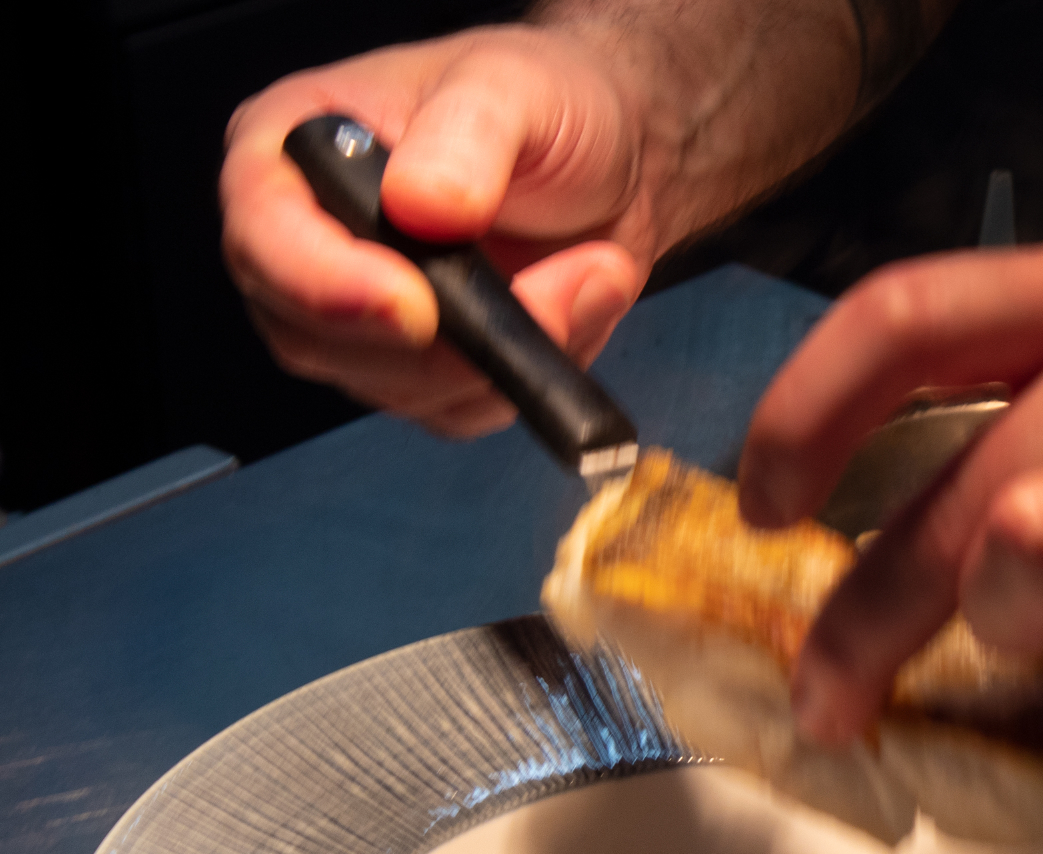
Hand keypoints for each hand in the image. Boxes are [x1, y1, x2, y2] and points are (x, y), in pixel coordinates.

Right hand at [220, 25, 655, 436]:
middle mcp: (308, 242)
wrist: (611, 161)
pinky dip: (528, 376)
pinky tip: (577, 306)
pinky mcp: (422, 369)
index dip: (324, 284)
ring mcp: (360, 317)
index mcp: (294, 149)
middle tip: (553, 289)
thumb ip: (466, 136)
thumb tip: (420, 205)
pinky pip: (458, 410)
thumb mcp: (514, 87)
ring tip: (589, 272)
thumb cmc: (544, 104)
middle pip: (315, 337)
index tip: (414, 306)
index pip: (262, 233)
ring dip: (504, 354)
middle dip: (441, 339)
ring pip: (396, 387)